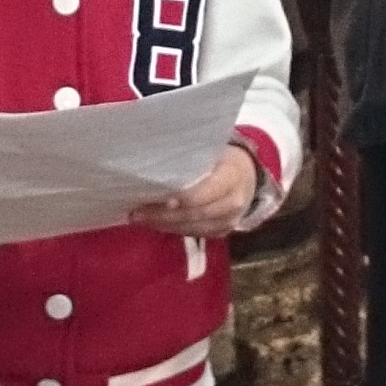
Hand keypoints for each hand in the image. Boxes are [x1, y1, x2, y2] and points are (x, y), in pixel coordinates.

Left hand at [131, 145, 261, 238]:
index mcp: (232, 177)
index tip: (158, 198)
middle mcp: (233, 203)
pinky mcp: (223, 232)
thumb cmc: (223, 158)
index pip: (206, 192)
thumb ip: (191, 159)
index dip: (182, 198)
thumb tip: (155, 160)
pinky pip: (196, 234)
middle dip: (164, 215)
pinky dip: (174, 230)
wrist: (248, 176)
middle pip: (196, 213)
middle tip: (137, 212)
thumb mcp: (213, 150)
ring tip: (140, 218)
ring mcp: (229, 221)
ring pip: (193, 228)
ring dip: (165, 225)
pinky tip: (155, 224)